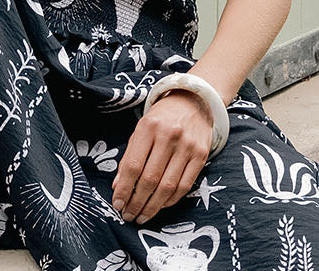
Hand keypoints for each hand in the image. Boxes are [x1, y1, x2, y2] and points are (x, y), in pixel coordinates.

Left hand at [111, 90, 213, 222]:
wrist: (192, 101)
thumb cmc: (161, 119)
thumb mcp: (140, 131)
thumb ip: (129, 158)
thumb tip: (119, 188)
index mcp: (148, 127)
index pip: (133, 166)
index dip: (124, 189)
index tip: (118, 204)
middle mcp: (169, 136)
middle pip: (150, 179)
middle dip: (137, 202)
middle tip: (129, 216)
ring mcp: (187, 146)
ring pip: (168, 187)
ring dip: (153, 206)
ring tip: (142, 216)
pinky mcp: (201, 155)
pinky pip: (185, 186)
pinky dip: (170, 200)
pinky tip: (160, 206)